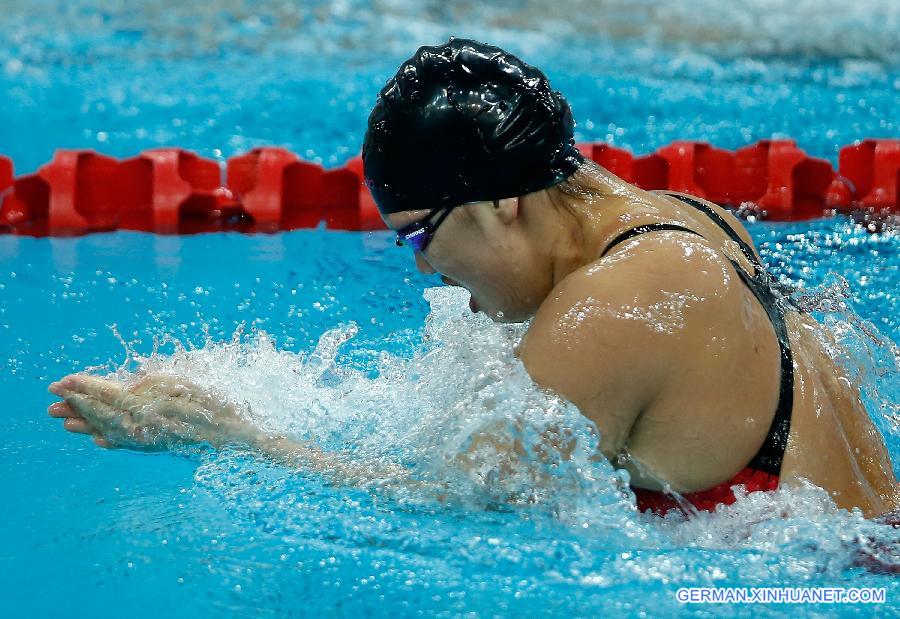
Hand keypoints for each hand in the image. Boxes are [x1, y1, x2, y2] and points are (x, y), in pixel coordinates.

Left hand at [48, 373, 258, 450]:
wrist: (233, 436)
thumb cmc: (214, 404)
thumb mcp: (184, 384)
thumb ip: (152, 384)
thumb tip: (126, 389)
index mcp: (145, 407)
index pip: (106, 394)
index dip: (83, 386)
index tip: (62, 380)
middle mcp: (141, 426)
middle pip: (100, 413)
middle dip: (75, 403)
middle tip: (51, 397)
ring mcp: (146, 439)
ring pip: (107, 430)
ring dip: (84, 423)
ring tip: (63, 421)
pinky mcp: (155, 446)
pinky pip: (125, 445)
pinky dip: (108, 441)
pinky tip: (99, 441)